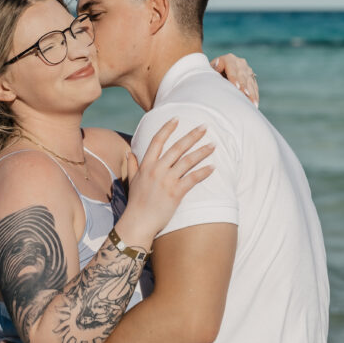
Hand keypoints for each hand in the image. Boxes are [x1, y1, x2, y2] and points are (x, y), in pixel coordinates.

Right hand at [122, 121, 214, 242]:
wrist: (138, 223)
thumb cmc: (136, 203)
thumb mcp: (132, 181)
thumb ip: (132, 165)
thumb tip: (130, 152)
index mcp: (146, 165)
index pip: (157, 141)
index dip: (167, 128)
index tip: (177, 119)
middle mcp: (157, 170)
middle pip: (177, 147)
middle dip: (192, 135)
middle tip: (205, 126)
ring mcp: (166, 181)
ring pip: (187, 161)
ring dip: (202, 151)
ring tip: (213, 145)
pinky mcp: (175, 193)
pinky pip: (192, 179)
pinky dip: (203, 172)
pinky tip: (213, 167)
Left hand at [210, 53, 258, 106]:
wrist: (217, 72)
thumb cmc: (210, 73)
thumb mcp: (209, 70)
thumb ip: (213, 69)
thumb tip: (217, 67)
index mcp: (229, 59)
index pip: (232, 69)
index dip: (234, 78)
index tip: (236, 87)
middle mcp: (240, 62)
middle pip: (243, 76)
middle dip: (244, 87)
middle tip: (245, 96)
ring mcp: (247, 69)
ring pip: (250, 82)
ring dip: (252, 93)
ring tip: (253, 104)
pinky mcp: (251, 77)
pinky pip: (254, 87)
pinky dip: (255, 95)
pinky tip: (255, 104)